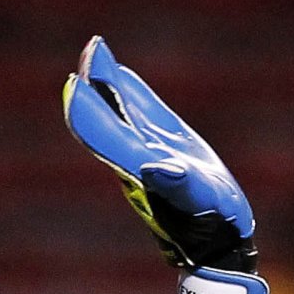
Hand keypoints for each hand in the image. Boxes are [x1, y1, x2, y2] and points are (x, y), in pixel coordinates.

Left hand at [63, 36, 266, 293]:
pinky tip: (119, 78)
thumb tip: (154, 168)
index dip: (88, 108)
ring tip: (97, 54)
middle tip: (91, 50)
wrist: (217, 243)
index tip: (76, 79)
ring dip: (105, 86)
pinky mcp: (159, 155)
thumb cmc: (212, 224)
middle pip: (105, 118)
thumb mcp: (202, 203)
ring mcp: (145, 157)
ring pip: (117, 116)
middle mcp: (136, 161)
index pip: (105, 133)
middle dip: (94, 85)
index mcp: (142, 169)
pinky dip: (126, 95)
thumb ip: (178, 183)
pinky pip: (136, 119)